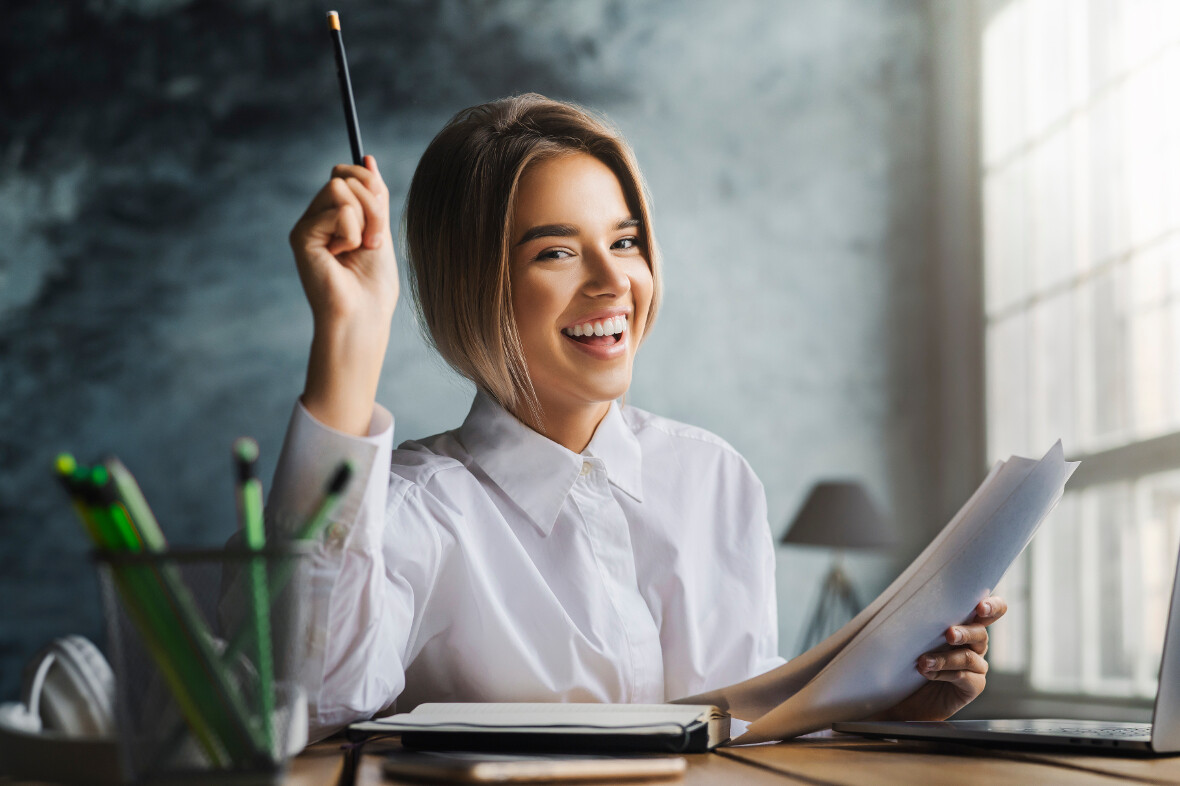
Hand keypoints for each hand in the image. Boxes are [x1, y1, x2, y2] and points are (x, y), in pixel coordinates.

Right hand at [289, 156, 398, 434]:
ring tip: (362, 247)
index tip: (381, 219)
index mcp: (334, 216)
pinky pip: (337, 210)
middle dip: (373, 204)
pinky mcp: (301, 236)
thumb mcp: (380, 230)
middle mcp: (316, 218)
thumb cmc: (374, 284)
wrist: (363, 316)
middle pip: (345, 176)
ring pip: (340, 188)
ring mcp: (307, 226)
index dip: (370, 185)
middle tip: (375, 239)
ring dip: (365, 218)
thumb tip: (367, 157)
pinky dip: (352, 232)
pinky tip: (343, 256)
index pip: (346, 174)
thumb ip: (373, 195)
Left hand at [874, 595, 1007, 721]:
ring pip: (968, 657)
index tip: (980, 607)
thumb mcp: (914, 635)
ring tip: (923, 661)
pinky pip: (963, 676)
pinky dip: (942, 673)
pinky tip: (926, 673)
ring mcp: (977, 666)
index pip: (990, 610)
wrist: (907, 696)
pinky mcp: (974, 685)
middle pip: (981, 633)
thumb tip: (905, 600)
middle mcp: (975, 643)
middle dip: (965, 632)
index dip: (992, 606)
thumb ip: (921, 619)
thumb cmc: (910, 658)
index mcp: (966, 624)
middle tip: (949, 634)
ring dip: (945, 658)